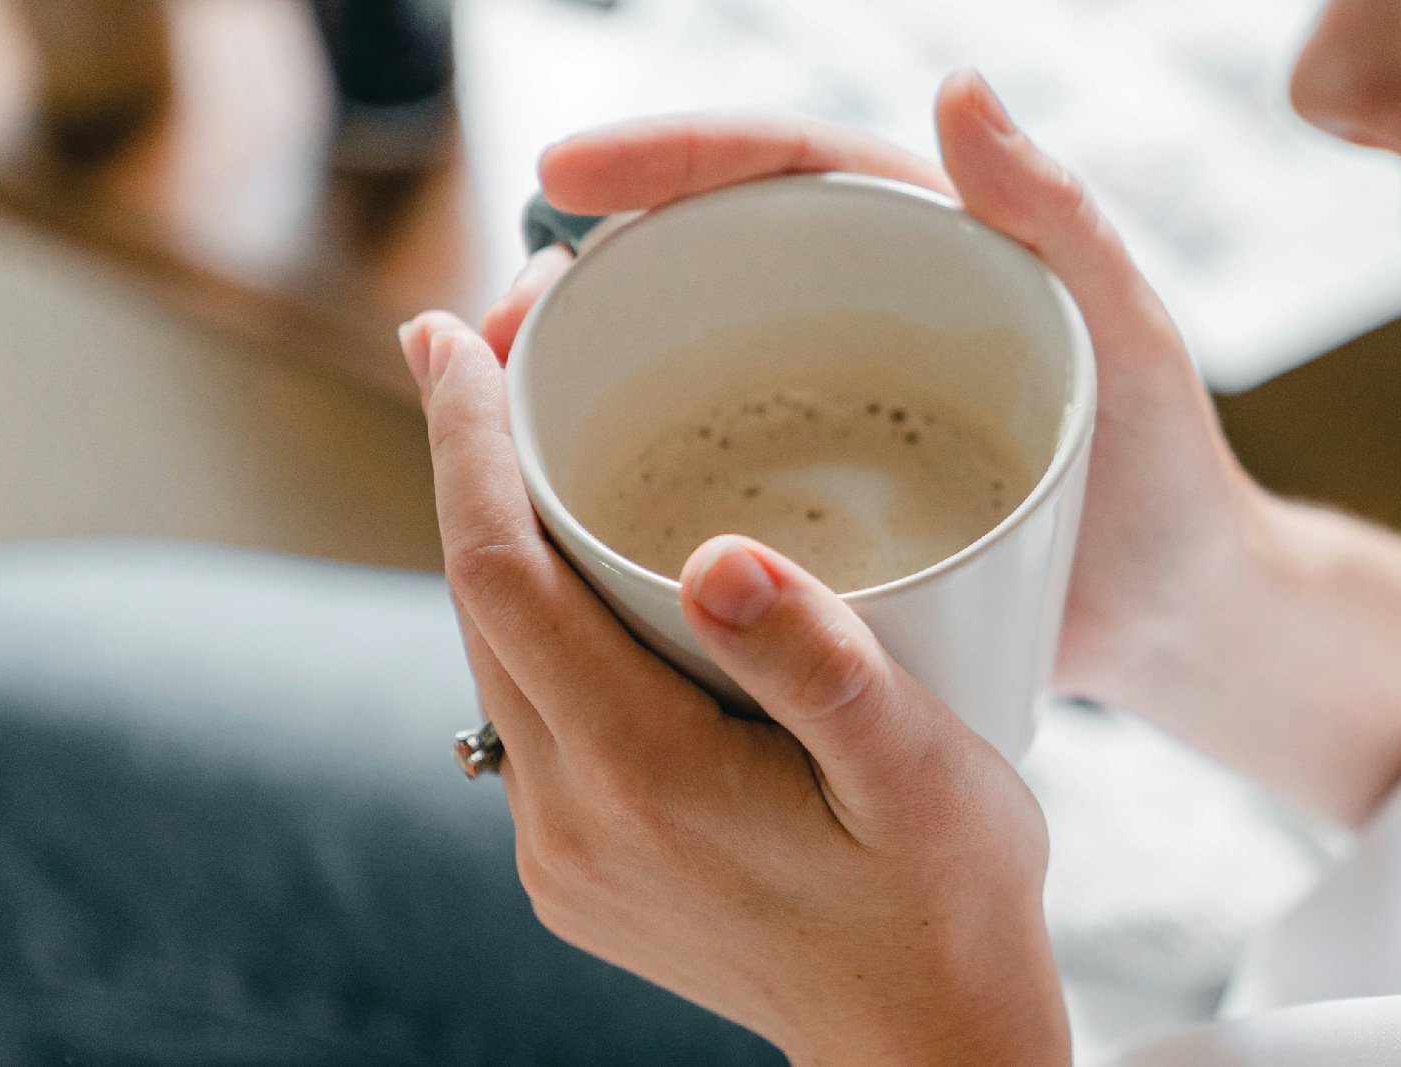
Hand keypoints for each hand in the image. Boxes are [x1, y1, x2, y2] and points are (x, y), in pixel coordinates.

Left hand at [397, 316, 1067, 1063]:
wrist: (931, 1046)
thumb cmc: (950, 901)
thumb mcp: (920, 773)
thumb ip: (821, 664)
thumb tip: (718, 554)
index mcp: (641, 778)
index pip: (500, 576)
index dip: (462, 440)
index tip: (451, 327)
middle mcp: (569, 819)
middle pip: (478, 604)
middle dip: (471, 460)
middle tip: (499, 332)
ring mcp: (564, 854)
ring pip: (496, 657)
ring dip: (503, 538)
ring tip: (538, 425)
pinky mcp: (581, 870)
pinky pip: (530, 712)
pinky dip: (541, 621)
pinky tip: (591, 572)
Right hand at [479, 70, 1265, 710]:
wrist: (1176, 619)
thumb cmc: (1169, 468)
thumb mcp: (1127, 335)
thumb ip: (1058, 216)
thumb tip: (959, 83)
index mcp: (918, 249)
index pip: (779, 171)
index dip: (667, 158)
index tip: (566, 172)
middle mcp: (856, 317)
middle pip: (695, 270)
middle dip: (579, 280)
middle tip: (487, 328)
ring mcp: (824, 413)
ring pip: (678, 376)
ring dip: (574, 388)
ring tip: (485, 422)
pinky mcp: (811, 511)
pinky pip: (701, 483)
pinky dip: (622, 492)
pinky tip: (553, 525)